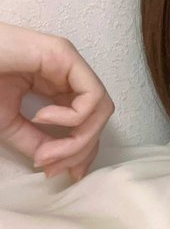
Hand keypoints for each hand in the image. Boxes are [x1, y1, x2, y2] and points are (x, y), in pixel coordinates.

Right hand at [0, 22, 114, 180]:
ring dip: (78, 140)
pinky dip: (72, 117)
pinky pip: (92, 95)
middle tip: (52, 168)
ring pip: (101, 108)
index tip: (62, 174)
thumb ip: (35, 141)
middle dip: (80, 150)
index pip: (88, 121)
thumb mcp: (9, 122)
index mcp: (57, 86)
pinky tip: (41, 116)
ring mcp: (69, 62)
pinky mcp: (65, 55)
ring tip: (46, 150)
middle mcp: (69, 73)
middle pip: (98, 117)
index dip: (82, 152)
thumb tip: (56, 164)